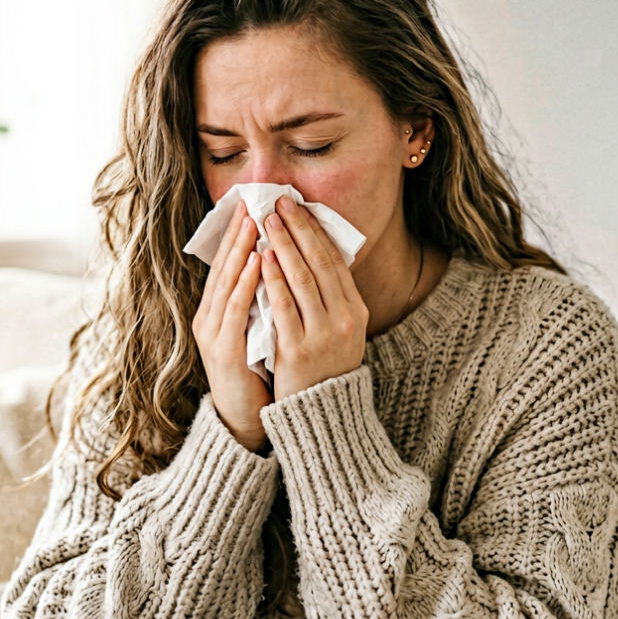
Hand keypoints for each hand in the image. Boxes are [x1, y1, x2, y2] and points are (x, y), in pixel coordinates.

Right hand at [192, 200, 273, 451]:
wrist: (245, 421)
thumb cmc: (257, 374)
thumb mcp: (259, 331)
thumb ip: (263, 302)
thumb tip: (281, 266)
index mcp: (217, 312)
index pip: (227, 266)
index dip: (239, 236)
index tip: (253, 206)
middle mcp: (209, 319)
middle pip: (224, 268)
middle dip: (238, 234)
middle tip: (251, 203)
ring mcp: (214, 334)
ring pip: (227, 283)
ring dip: (241, 251)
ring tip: (254, 223)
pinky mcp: (224, 351)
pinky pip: (236, 310)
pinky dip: (246, 283)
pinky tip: (259, 263)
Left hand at [260, 196, 368, 400]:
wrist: (321, 415)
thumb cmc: (324, 368)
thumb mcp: (340, 331)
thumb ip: (330, 298)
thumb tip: (312, 254)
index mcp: (356, 310)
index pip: (334, 260)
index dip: (315, 230)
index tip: (297, 207)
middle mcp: (345, 319)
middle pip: (319, 262)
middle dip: (297, 228)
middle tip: (278, 203)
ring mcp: (323, 334)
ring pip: (302, 279)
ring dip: (283, 245)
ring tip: (266, 221)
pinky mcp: (298, 349)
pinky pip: (283, 306)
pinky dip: (273, 279)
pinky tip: (261, 258)